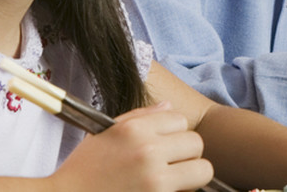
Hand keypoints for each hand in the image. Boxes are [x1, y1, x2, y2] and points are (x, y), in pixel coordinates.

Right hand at [51, 102, 212, 191]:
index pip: (180, 119)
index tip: (164, 145)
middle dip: (186, 154)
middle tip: (171, 165)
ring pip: (203, 170)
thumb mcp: (105, 134)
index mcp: (134, 130)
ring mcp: (155, 180)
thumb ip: (140, 117)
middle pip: (196, 143)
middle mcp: (148, 151)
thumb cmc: (83, 171)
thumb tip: (170, 106)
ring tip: (173, 180)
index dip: (174, 133)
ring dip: (191, 176)